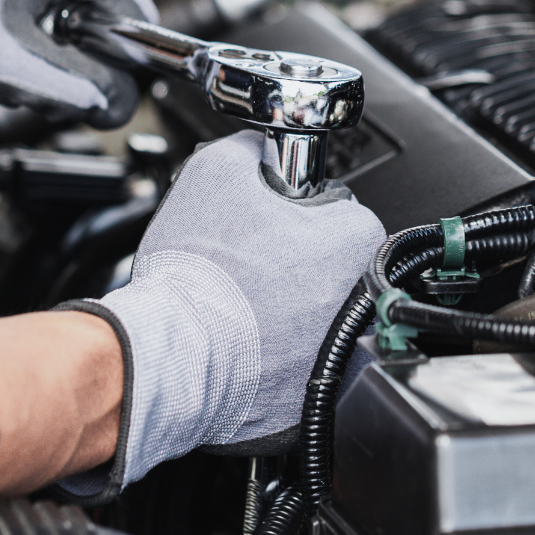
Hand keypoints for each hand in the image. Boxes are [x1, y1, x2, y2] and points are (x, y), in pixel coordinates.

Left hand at [0, 0, 155, 127]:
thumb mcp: (11, 68)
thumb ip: (78, 91)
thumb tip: (121, 105)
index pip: (139, 16)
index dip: (123, 62)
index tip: (93, 87)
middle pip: (116, 3)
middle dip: (90, 44)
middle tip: (39, 63)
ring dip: (71, 25)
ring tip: (19, 37)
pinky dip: (56, 0)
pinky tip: (16, 12)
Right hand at [58, 130, 385, 501]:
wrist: (174, 352)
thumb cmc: (199, 272)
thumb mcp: (215, 170)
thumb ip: (249, 147)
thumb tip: (258, 146)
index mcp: (353, 239)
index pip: (338, 206)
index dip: (296, 205)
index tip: (270, 215)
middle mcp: (360, 297)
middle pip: (330, 259)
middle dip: (293, 253)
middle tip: (249, 256)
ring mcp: (340, 348)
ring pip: (314, 307)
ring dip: (284, 299)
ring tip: (240, 294)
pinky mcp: (311, 388)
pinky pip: (297, 353)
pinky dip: (273, 344)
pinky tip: (241, 330)